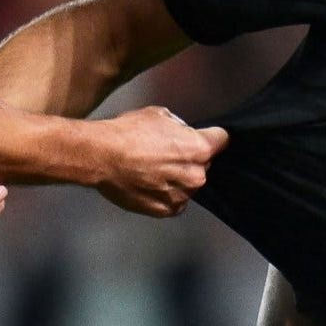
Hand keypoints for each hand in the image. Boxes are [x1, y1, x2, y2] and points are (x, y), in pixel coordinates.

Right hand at [91, 106, 229, 217]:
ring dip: (178, 178)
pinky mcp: (166, 210)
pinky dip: (166, 193)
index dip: (212, 137)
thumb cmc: (129, 133)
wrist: (103, 157)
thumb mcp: (160, 115)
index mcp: (199, 149)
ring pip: (188, 184)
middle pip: (204, 164)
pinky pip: (175, 200)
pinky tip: (149, 182)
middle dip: (190, 159)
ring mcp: (182, 195)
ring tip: (153, 169)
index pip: (222, 140)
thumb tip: (183, 134)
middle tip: (166, 153)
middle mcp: (196, 175)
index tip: (206, 138)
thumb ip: (179, 127)